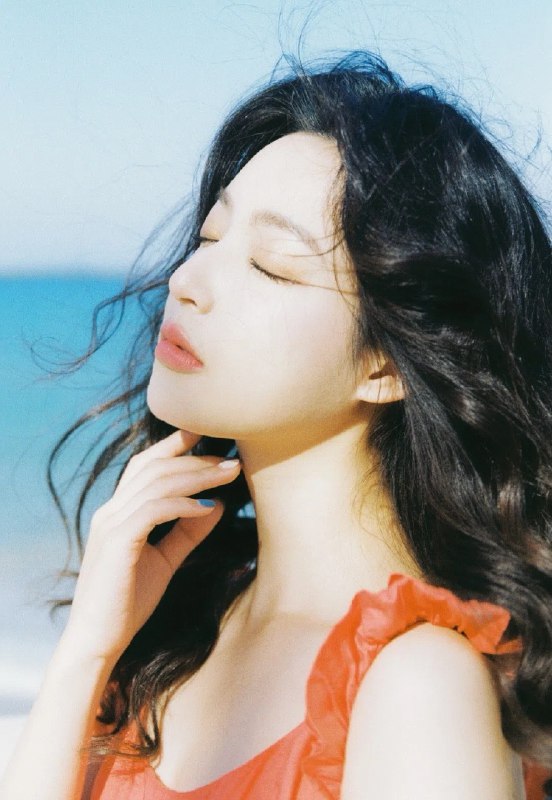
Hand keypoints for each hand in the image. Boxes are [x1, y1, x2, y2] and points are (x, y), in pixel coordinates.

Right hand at [61, 429, 240, 665]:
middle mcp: (111, 511)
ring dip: (196, 476)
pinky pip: (153, 510)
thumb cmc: (127, 602)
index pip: (146, 465)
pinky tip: (206, 507)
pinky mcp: (117, 542)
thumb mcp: (165, 560)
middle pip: (155, 467)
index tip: (209, 435)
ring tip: (228, 476)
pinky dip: (182, 504)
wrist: (97, 642)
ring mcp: (110, 524)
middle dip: (196, 459)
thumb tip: (218, 505)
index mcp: (118, 511)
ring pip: (156, 483)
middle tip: (232, 461)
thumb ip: (188, 531)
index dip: (175, 445)